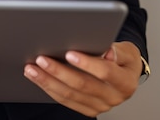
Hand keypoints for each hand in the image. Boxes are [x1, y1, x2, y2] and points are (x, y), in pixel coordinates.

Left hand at [23, 41, 141, 116]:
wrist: (126, 73)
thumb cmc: (123, 58)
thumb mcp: (126, 50)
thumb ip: (117, 50)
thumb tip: (107, 51)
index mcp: (125, 82)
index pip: (105, 72)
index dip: (87, 63)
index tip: (69, 53)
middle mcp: (113, 97)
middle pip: (82, 85)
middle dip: (59, 72)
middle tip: (41, 59)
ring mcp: (100, 106)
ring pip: (70, 95)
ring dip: (48, 81)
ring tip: (32, 69)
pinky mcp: (88, 109)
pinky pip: (66, 101)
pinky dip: (50, 89)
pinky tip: (38, 78)